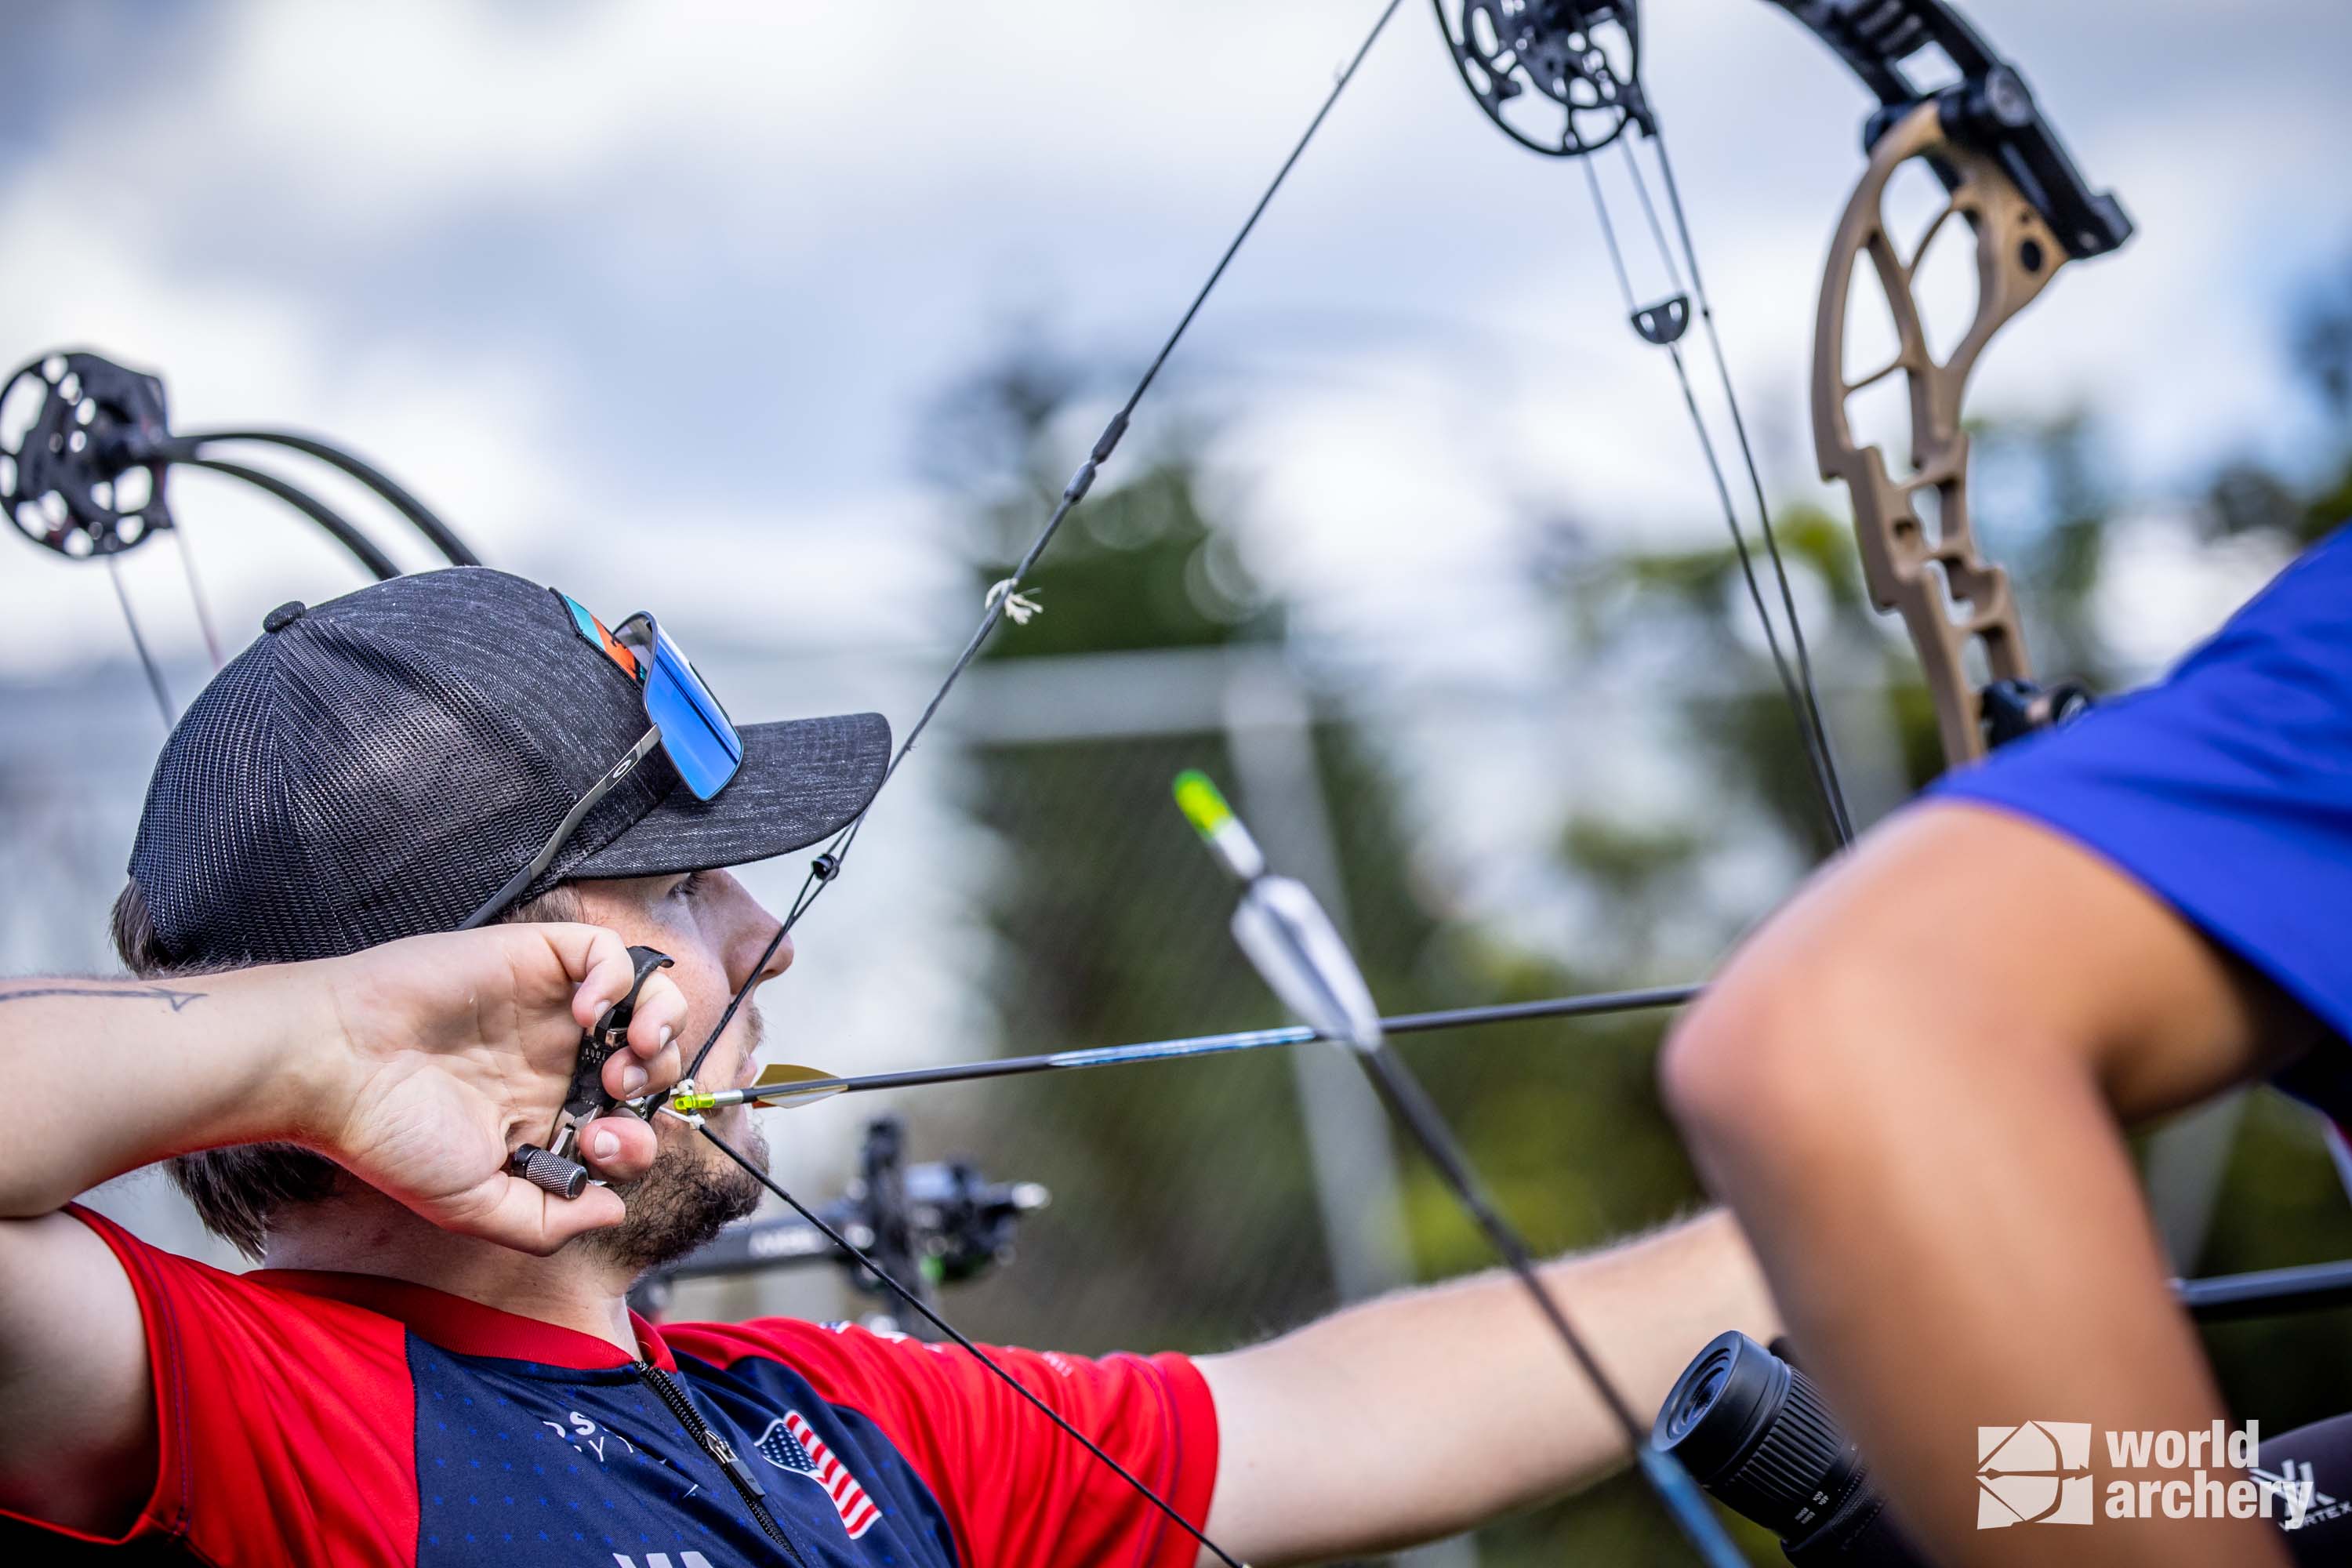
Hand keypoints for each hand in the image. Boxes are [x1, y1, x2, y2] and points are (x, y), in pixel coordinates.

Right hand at [307, 924, 689, 1251]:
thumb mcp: (472, 1206)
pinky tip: (589, 1012)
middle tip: (617, 1097)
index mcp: (548, 1116)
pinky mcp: (534, 959)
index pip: (630, 1124)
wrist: (332, 1067)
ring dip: (661, 1029)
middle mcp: (557, 1060)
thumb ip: (547, 1223)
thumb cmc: (388, 1135)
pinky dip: (619, 979)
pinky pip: (609, 952)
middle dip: (658, 1085)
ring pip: (647, 1001)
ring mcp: (550, 1008)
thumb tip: (613, 1212)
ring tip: (627, 1053)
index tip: (601, 1145)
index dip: (637, 1139)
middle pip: (653, 1064)